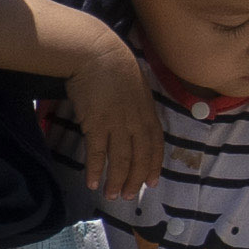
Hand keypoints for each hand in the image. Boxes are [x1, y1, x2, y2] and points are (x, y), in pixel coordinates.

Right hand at [34, 0, 160, 202]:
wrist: (95, 52)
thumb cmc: (112, 63)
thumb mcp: (135, 84)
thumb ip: (137, 104)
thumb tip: (133, 119)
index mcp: (148, 111)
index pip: (155, 144)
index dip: (153, 165)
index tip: (151, 182)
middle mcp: (136, 120)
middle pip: (139, 157)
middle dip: (135, 179)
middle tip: (128, 196)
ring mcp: (117, 123)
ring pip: (120, 159)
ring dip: (116, 180)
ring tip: (111, 195)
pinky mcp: (97, 123)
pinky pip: (98, 152)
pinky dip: (96, 170)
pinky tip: (92, 182)